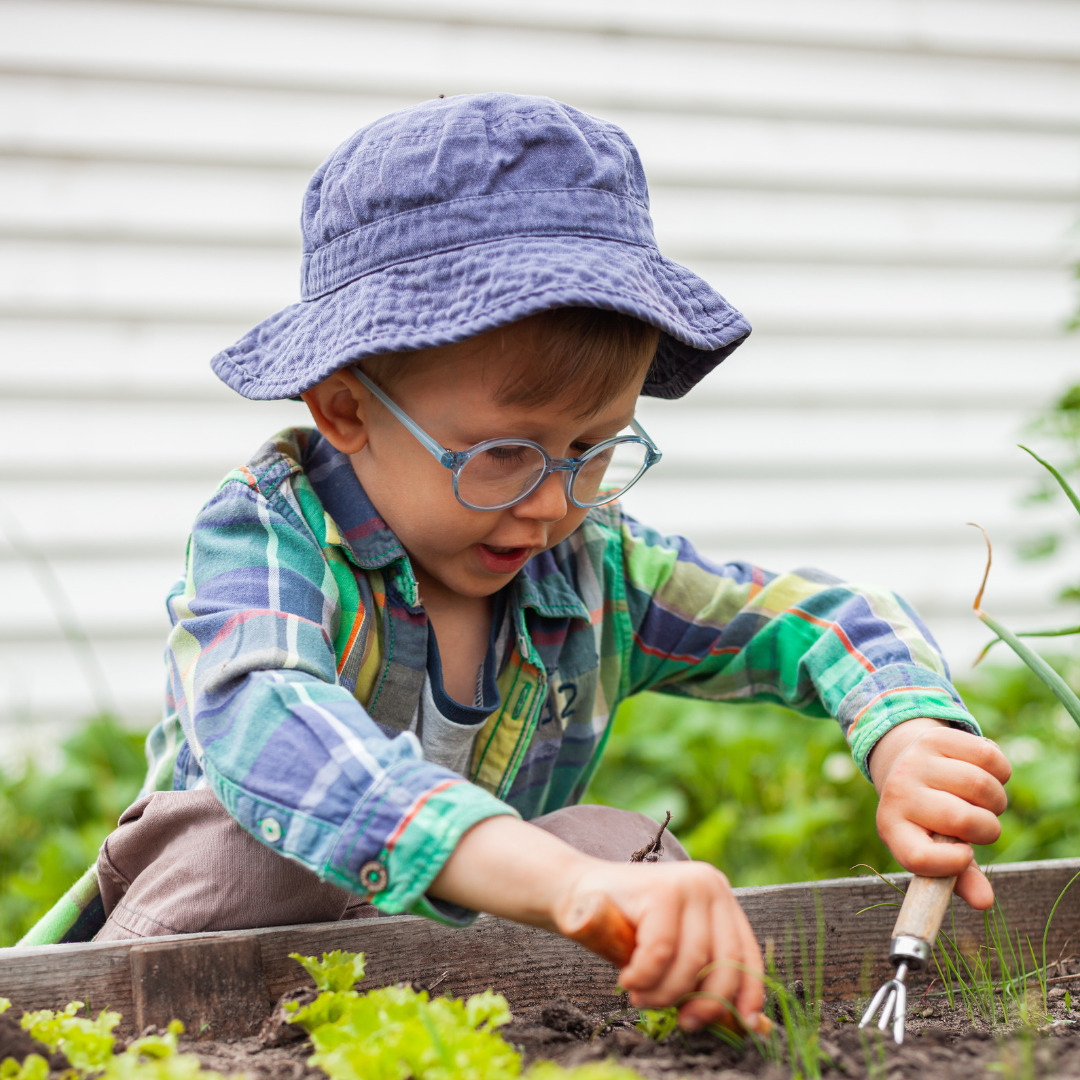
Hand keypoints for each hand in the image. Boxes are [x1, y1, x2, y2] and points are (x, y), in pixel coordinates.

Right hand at [553, 859, 765, 1033]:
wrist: (575, 891)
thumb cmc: (624, 928)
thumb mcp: (671, 951)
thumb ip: (699, 972)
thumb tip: (737, 1020)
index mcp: (719, 898)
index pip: (747, 954)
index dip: (748, 994)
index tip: (743, 1026)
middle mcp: (709, 885)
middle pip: (725, 962)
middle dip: (704, 1003)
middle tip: (682, 1022)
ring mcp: (686, 884)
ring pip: (692, 962)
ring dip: (664, 993)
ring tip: (641, 996)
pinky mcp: (660, 890)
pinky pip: (661, 953)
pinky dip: (643, 977)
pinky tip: (627, 978)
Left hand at [868, 719, 1010, 908]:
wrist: (907, 764)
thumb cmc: (927, 817)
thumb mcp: (935, 847)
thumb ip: (958, 877)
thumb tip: (986, 903)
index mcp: (892, 828)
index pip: (918, 857)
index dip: (950, 864)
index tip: (965, 856)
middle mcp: (898, 792)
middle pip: (960, 819)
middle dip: (987, 829)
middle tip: (982, 825)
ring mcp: (916, 761)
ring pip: (980, 785)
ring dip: (997, 800)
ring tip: (984, 802)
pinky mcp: (936, 737)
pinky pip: (988, 756)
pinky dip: (1001, 772)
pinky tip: (987, 775)